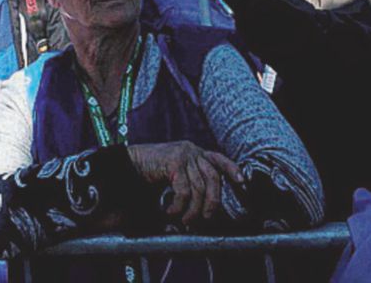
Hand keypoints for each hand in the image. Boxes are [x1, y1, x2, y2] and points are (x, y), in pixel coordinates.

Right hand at [128, 141, 242, 227]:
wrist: (127, 166)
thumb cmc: (151, 175)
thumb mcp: (175, 178)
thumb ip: (190, 188)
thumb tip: (204, 214)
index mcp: (194, 152)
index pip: (218, 158)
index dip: (232, 170)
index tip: (243, 183)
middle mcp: (191, 150)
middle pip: (214, 178)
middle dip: (212, 203)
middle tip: (204, 219)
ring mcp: (183, 154)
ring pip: (200, 188)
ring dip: (192, 210)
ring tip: (182, 220)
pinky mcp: (173, 161)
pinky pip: (184, 190)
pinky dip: (178, 206)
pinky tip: (169, 211)